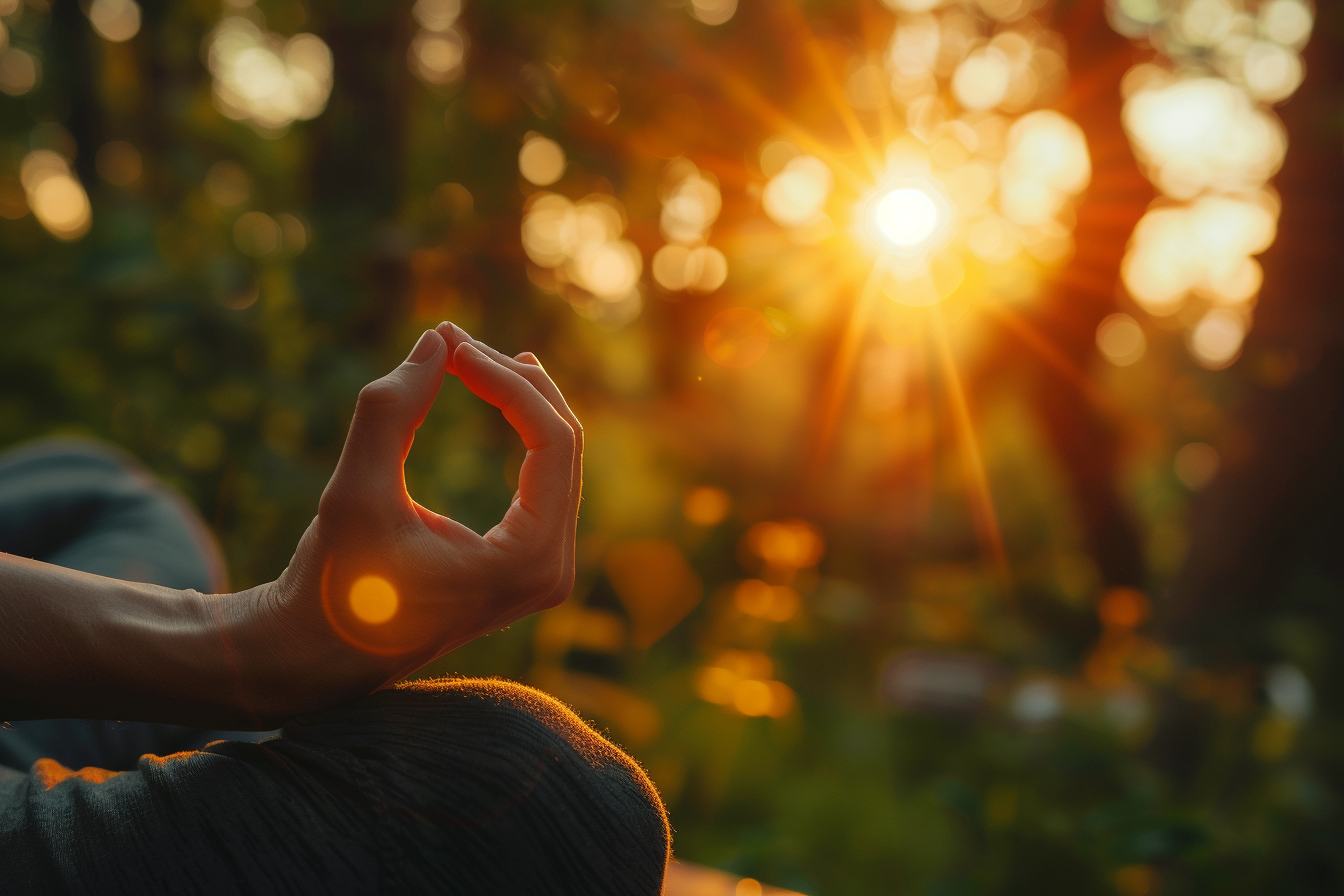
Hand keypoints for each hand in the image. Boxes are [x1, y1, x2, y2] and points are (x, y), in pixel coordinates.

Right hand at [266, 322, 581, 707]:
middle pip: (562, 445)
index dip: (505, 382)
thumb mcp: (354, 493)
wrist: (319, 653)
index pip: (550, 444)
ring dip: (516, 398)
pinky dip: (516, 428)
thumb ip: (391, 412)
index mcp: (527, 563)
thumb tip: (436, 341)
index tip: (450, 348)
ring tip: (470, 351)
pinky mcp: (525, 560)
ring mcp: (543, 568)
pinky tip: (498, 384)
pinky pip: (541, 477)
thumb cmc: (335, 584)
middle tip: (453, 341)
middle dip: (511, 382)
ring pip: (556, 458)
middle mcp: (551, 569)